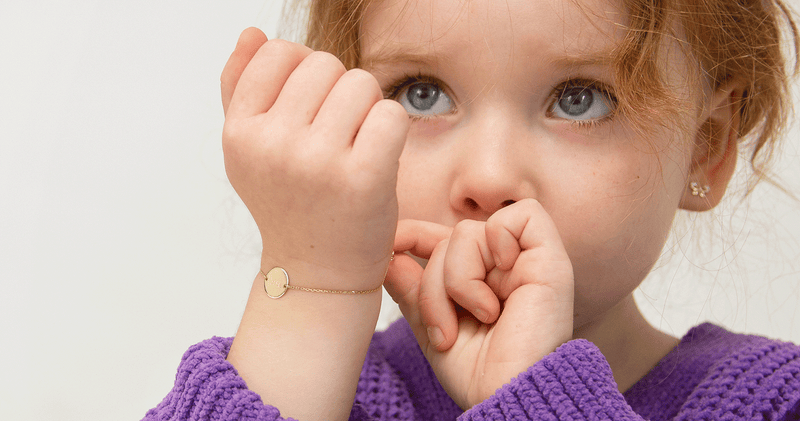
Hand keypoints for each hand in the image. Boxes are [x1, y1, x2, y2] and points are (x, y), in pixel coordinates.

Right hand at [221, 29, 409, 283]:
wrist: (318, 273)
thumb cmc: (290, 205)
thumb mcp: (251, 151)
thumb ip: (241, 89)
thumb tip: (252, 32)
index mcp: (239, 132)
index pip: (278, 52)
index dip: (304, 73)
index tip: (309, 111)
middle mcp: (272, 144)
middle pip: (325, 64)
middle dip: (338, 91)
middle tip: (336, 136)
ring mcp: (317, 161)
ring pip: (362, 84)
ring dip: (368, 109)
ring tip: (355, 147)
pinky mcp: (363, 178)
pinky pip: (390, 114)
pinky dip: (391, 131)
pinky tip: (378, 158)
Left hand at [386, 200, 574, 409]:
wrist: (508, 399)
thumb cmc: (479, 375)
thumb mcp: (434, 330)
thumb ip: (414, 290)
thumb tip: (389, 254)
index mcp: (479, 280)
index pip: (442, 238)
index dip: (414, 235)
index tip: (392, 247)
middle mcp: (503, 267)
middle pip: (449, 238)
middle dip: (434, 285)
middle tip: (444, 330)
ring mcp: (526, 261)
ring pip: (470, 231)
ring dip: (460, 278)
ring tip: (480, 316)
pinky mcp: (550, 259)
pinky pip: (524, 213)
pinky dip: (499, 240)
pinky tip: (502, 277)